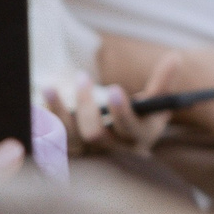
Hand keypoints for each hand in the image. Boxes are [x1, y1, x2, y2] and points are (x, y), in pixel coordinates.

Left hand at [45, 51, 184, 155]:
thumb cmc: (140, 120)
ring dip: (59, 113)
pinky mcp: (69, 157)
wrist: (121, 151)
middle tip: (83, 77)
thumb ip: (163, 83)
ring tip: (50, 87)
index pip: (130, 129)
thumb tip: (175, 56)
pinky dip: (44, 124)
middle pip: (96, 134)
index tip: (114, 89)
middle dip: (87, 105)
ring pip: (69, 139)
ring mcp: (89, 156)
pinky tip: (38, 107)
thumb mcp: (155, 104)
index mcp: (139, 139)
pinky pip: (51, 143)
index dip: (121, 111)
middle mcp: (114, 152)